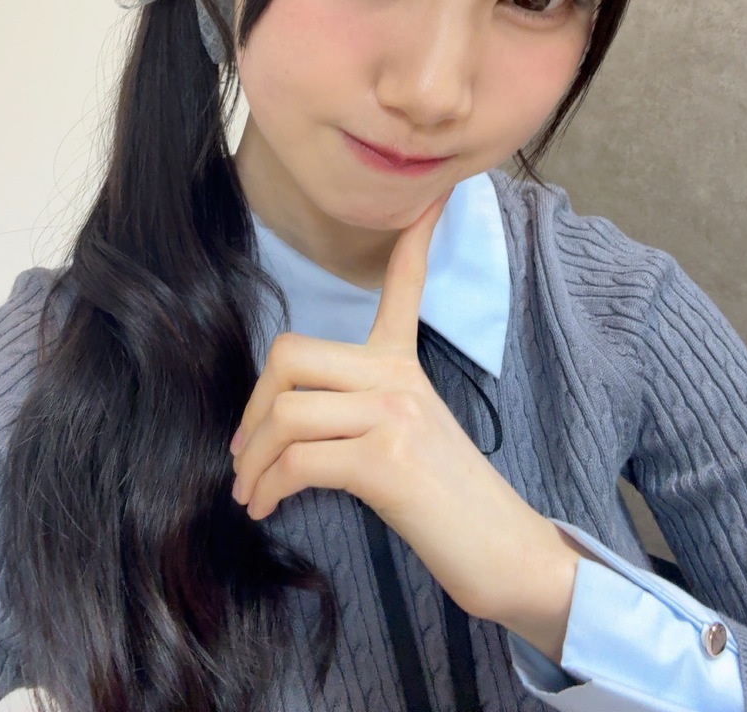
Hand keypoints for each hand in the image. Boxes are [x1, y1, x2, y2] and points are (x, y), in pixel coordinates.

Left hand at [229, 191, 578, 659]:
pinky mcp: (385, 460)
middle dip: (252, 405)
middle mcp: (398, 377)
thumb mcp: (408, 433)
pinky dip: (269, 488)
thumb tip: (286, 415)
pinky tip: (267, 506)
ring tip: (250, 492)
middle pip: (291, 354)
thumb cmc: (448, 500)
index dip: (414, 235)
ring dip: (251, 461)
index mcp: (404, 364)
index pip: (405, 283)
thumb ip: (360, 405)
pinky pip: (298, 460)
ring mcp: (393, 415)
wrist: (501, 551)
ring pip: (286, 412)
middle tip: (244, 449)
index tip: (431, 195)